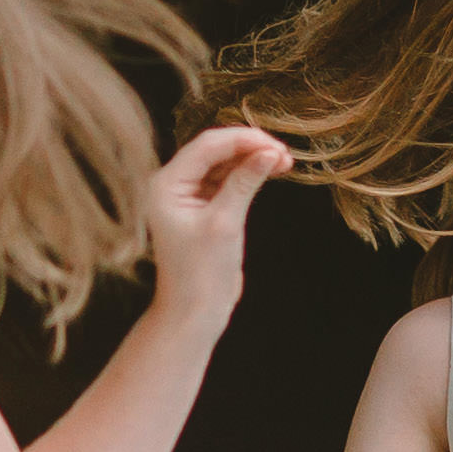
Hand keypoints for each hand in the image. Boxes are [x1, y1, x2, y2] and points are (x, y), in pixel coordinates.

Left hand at [143, 122, 291, 334]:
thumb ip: (244, 182)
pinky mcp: (204, 207)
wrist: (193, 312)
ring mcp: (188, 195)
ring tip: (285, 162)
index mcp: (167, 184)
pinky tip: (272, 170)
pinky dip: (248, 174)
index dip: (243, 140)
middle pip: (215, 150)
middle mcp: (173, 184)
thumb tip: (270, 152)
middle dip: (250, 147)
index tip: (276, 144)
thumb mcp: (225, 223)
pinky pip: (227, 179)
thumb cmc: (201, 273)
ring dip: (252, 159)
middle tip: (285, 153)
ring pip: (223, 163)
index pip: (207, 146)